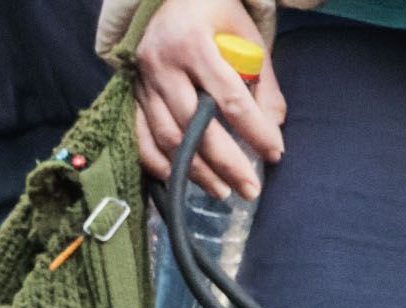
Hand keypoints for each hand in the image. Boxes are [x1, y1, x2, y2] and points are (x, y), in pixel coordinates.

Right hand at [132, 0, 286, 197]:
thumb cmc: (214, 18)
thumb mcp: (246, 38)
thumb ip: (263, 85)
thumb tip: (274, 131)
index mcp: (194, 43)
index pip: (229, 98)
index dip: (254, 131)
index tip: (275, 154)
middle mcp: (163, 63)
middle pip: (194, 125)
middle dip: (226, 164)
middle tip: (250, 189)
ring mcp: (142, 80)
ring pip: (166, 137)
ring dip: (195, 171)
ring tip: (223, 190)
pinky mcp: (131, 94)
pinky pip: (140, 137)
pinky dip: (159, 165)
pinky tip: (181, 181)